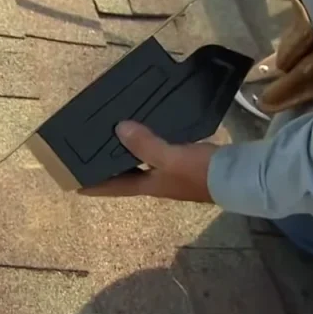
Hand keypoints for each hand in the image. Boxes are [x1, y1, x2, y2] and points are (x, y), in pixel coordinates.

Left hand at [79, 121, 217, 202]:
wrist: (239, 176)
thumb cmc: (201, 173)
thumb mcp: (170, 158)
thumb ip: (145, 145)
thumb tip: (119, 129)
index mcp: (150, 185)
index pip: (115, 187)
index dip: (94, 185)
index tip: (73, 183)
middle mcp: (158, 181)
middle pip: (127, 172)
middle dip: (110, 163)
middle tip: (92, 146)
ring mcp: (173, 171)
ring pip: (143, 160)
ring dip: (129, 149)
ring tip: (115, 131)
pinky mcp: (187, 160)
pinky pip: (160, 149)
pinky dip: (150, 140)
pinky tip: (149, 126)